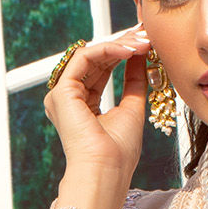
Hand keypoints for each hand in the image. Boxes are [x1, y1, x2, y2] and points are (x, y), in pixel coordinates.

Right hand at [45, 28, 152, 208]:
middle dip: (122, 44)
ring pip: (89, 55)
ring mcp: (61, 95)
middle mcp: (67, 98)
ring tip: (142, 42)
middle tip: (146, 35)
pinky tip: (129, 50)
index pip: (101, 69)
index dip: (122, 53)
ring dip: (118, 44)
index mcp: (81, 105)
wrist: (106, 173)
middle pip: (95, 60)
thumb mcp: (132, 109)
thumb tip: (139, 54)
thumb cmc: (118, 154)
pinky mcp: (61, 92)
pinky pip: (84, 58)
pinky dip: (108, 50)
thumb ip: (133, 81)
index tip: (146, 43)